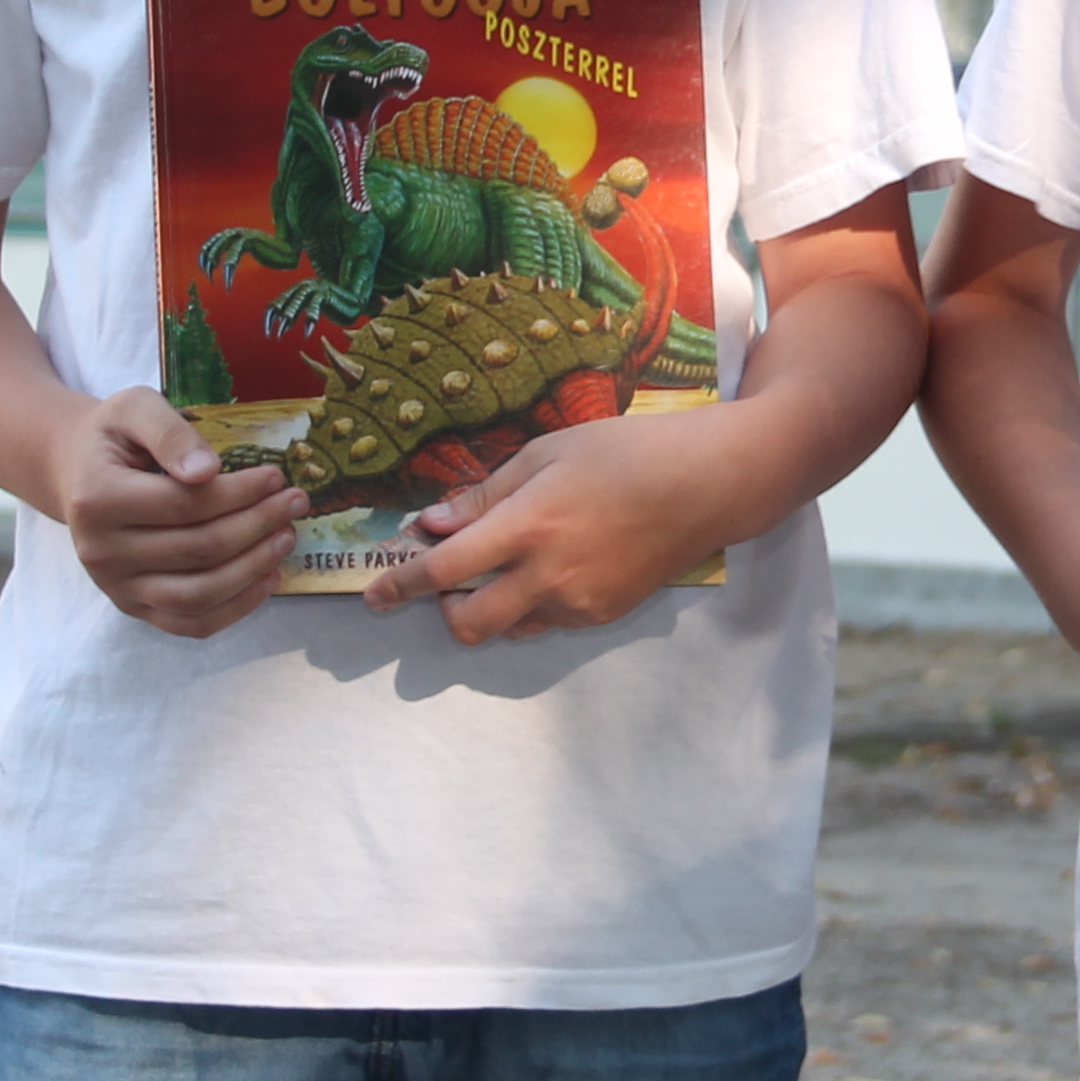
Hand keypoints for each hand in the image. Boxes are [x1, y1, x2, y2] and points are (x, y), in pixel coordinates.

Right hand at [53, 386, 306, 639]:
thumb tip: (208, 472)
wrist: (78, 473)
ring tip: (287, 537)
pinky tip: (268, 578)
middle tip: (296, 502)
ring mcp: (116, 588)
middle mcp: (101, 553)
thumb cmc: (114, 438)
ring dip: (253, 568)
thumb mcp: (134, 410)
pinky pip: (191, 624)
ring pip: (198, 594)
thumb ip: (169, 433)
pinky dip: (236, 607)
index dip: (239, 493)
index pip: (185, 505)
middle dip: (257, 525)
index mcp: (97, 500)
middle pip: (198, 549)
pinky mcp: (134, 608)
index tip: (277, 476)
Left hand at [361, 402, 764, 645]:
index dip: (400, 585)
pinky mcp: (603, 616)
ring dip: (491, 607)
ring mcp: (578, 602)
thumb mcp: (547, 452)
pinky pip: (547, 624)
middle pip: (468, 626)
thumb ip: (485, 493)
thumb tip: (432, 525)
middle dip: (444, 612)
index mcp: (528, 525)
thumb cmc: (624, 451)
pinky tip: (556, 566)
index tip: (374, 595)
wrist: (705, 485)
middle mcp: (548, 575)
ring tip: (510, 564)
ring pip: (507, 629)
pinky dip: (533, 604)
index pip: (444, 570)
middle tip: (449, 580)